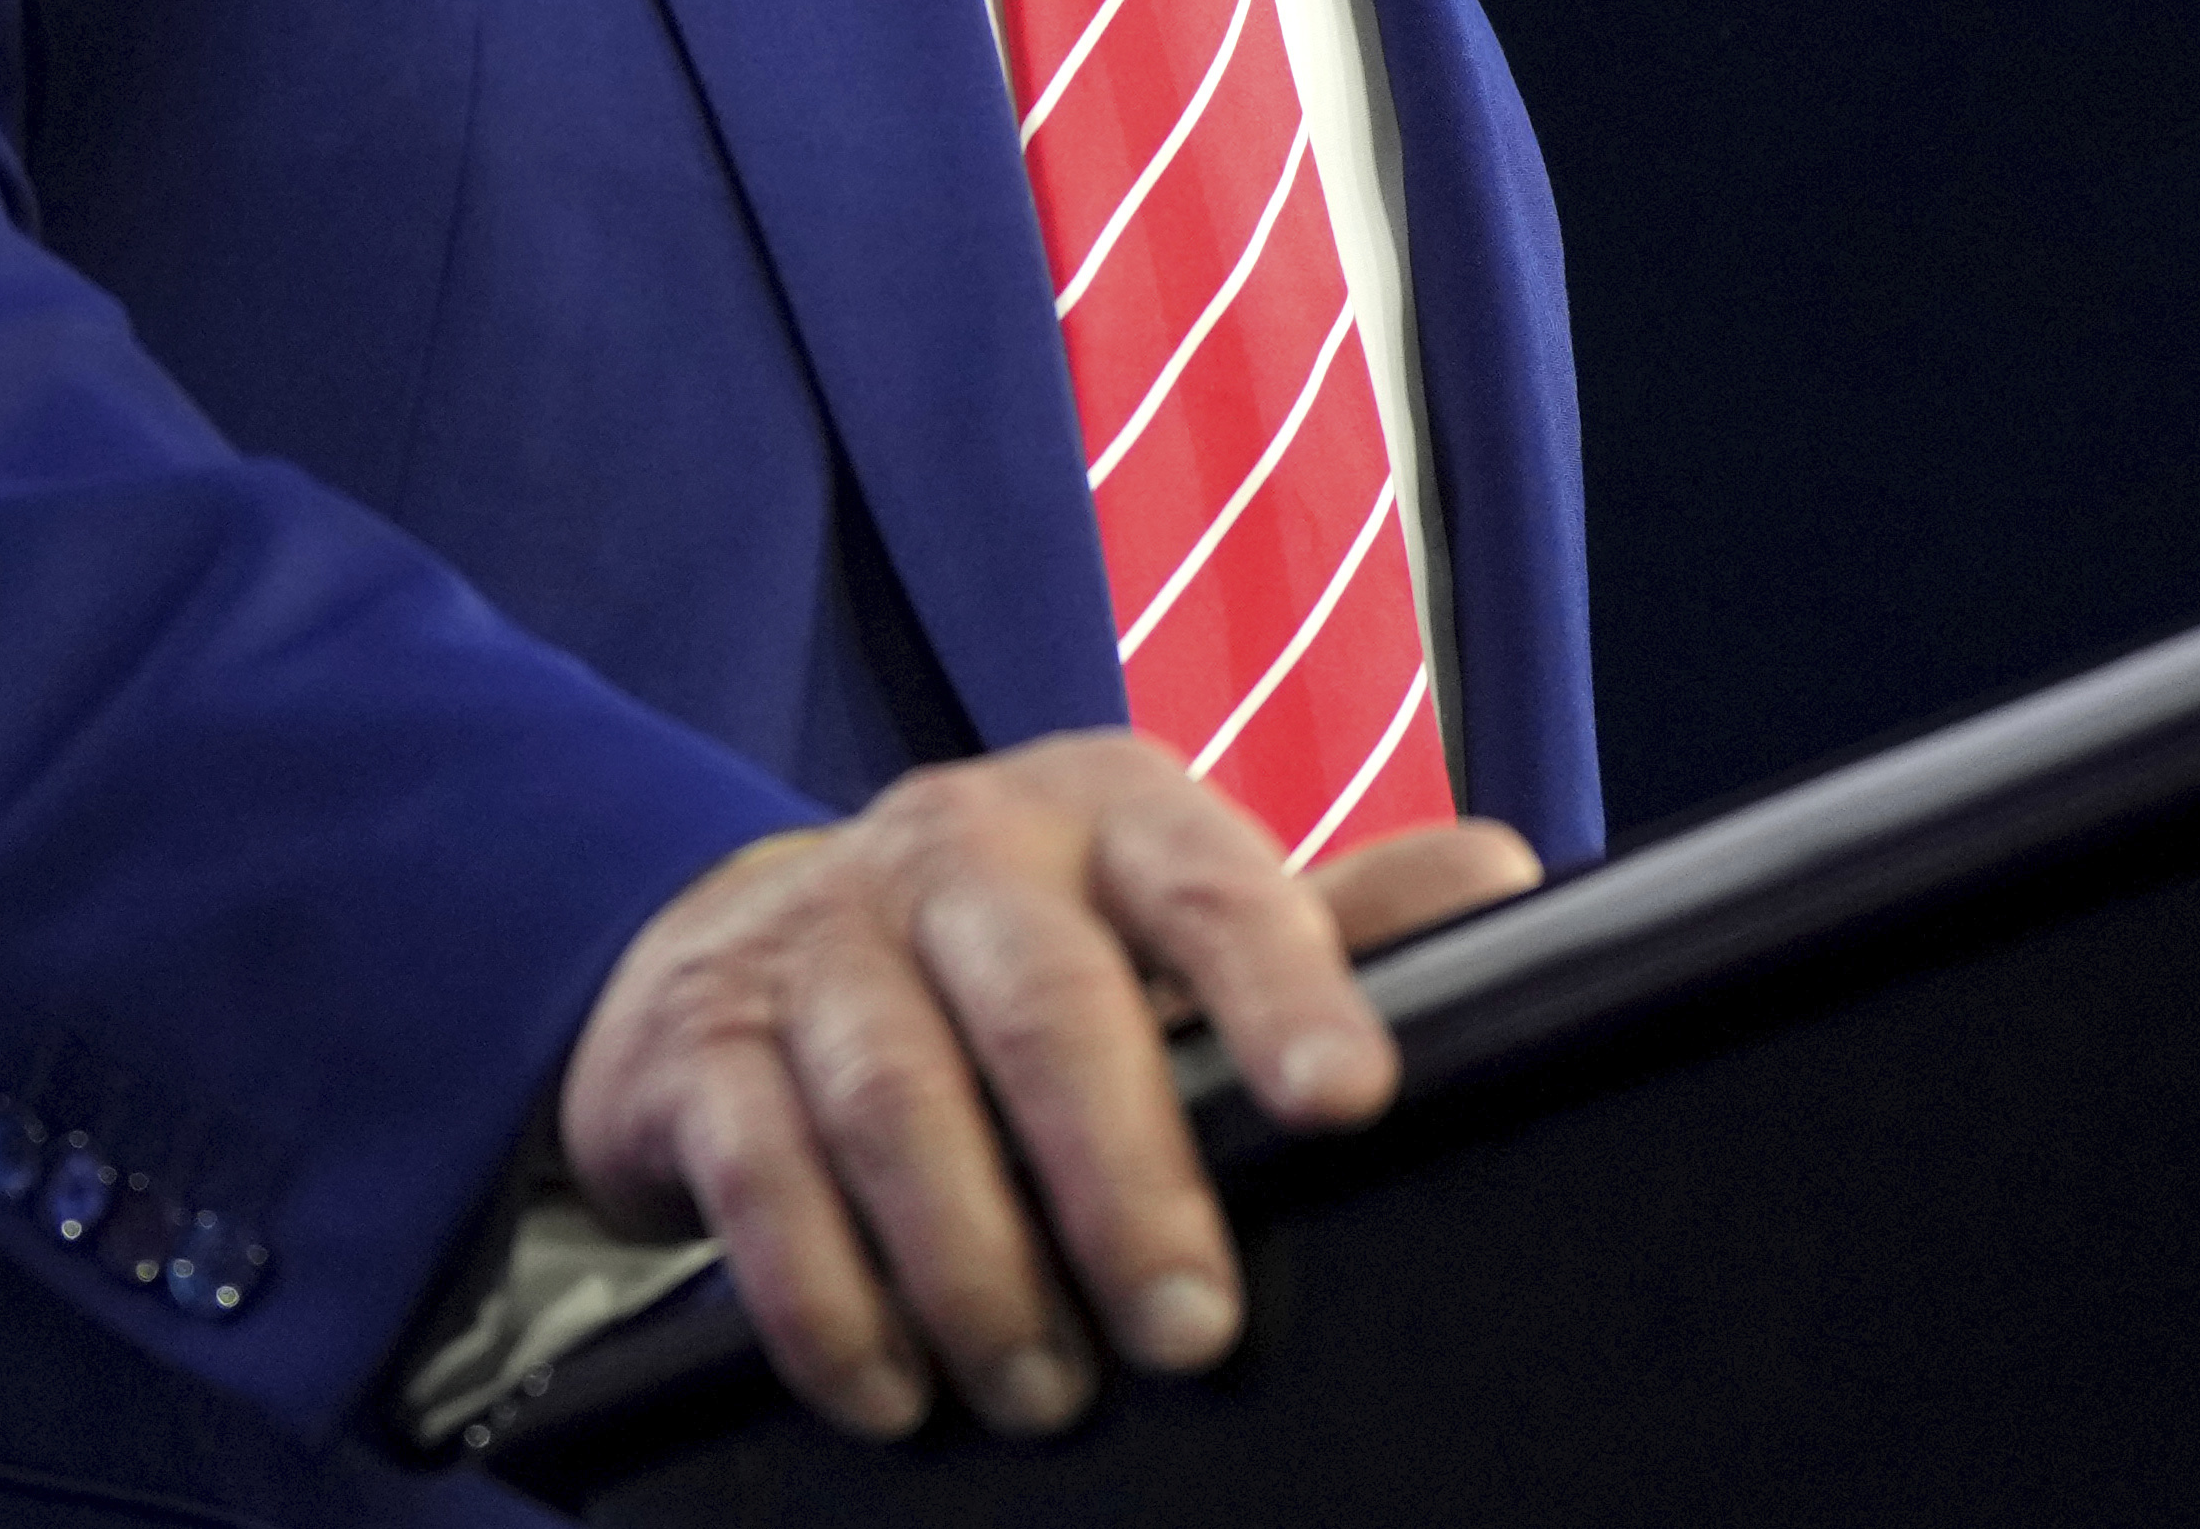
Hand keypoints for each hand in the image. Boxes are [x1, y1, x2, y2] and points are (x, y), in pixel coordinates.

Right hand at [548, 729, 1538, 1439]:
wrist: (729, 945)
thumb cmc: (1005, 954)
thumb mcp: (1156, 917)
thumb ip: (1320, 918)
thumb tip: (1504, 878)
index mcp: (1100, 809)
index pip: (1209, 882)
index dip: (1280, 984)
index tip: (1346, 1103)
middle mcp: (955, 846)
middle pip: (1044, 998)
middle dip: (1125, 1175)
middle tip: (1193, 1329)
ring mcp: (813, 937)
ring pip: (892, 1093)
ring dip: (974, 1261)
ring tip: (1045, 1390)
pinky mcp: (695, 1045)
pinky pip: (753, 1169)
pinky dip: (822, 1294)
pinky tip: (887, 1386)